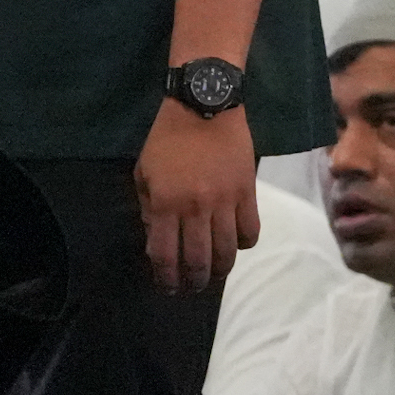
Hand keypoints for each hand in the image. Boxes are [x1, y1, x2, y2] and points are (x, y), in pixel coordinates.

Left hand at [136, 100, 257, 292]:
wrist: (205, 107)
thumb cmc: (167, 138)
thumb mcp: (143, 170)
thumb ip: (147, 206)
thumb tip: (154, 235)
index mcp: (165, 203)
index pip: (164, 254)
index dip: (165, 277)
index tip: (167, 286)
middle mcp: (195, 208)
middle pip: (198, 260)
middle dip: (194, 281)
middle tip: (191, 287)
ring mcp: (225, 202)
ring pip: (227, 252)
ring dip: (220, 270)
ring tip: (213, 274)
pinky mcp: (248, 194)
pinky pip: (250, 232)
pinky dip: (243, 245)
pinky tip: (234, 244)